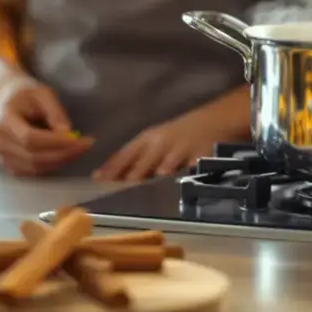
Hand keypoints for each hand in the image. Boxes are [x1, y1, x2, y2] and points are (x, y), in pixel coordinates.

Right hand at [0, 77, 92, 176]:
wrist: (4, 100)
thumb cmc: (25, 95)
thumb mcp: (42, 94)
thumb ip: (55, 113)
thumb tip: (67, 134)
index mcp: (4, 120)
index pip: (30, 138)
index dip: (55, 142)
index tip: (79, 139)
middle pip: (32, 157)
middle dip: (63, 154)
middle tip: (85, 146)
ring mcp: (1, 155)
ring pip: (34, 167)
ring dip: (59, 162)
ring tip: (77, 150)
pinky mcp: (7, 164)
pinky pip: (31, 173)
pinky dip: (50, 167)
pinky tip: (63, 156)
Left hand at [94, 89, 249, 181]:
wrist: (214, 120)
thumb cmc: (179, 134)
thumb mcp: (156, 141)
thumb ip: (138, 158)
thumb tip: (114, 176)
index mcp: (147, 139)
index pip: (125, 154)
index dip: (111, 167)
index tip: (96, 179)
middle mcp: (161, 143)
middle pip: (142, 162)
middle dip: (129, 176)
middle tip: (114, 191)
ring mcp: (180, 148)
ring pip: (164, 165)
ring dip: (152, 177)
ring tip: (140, 188)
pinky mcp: (200, 154)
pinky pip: (190, 167)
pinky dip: (183, 175)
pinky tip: (176, 183)